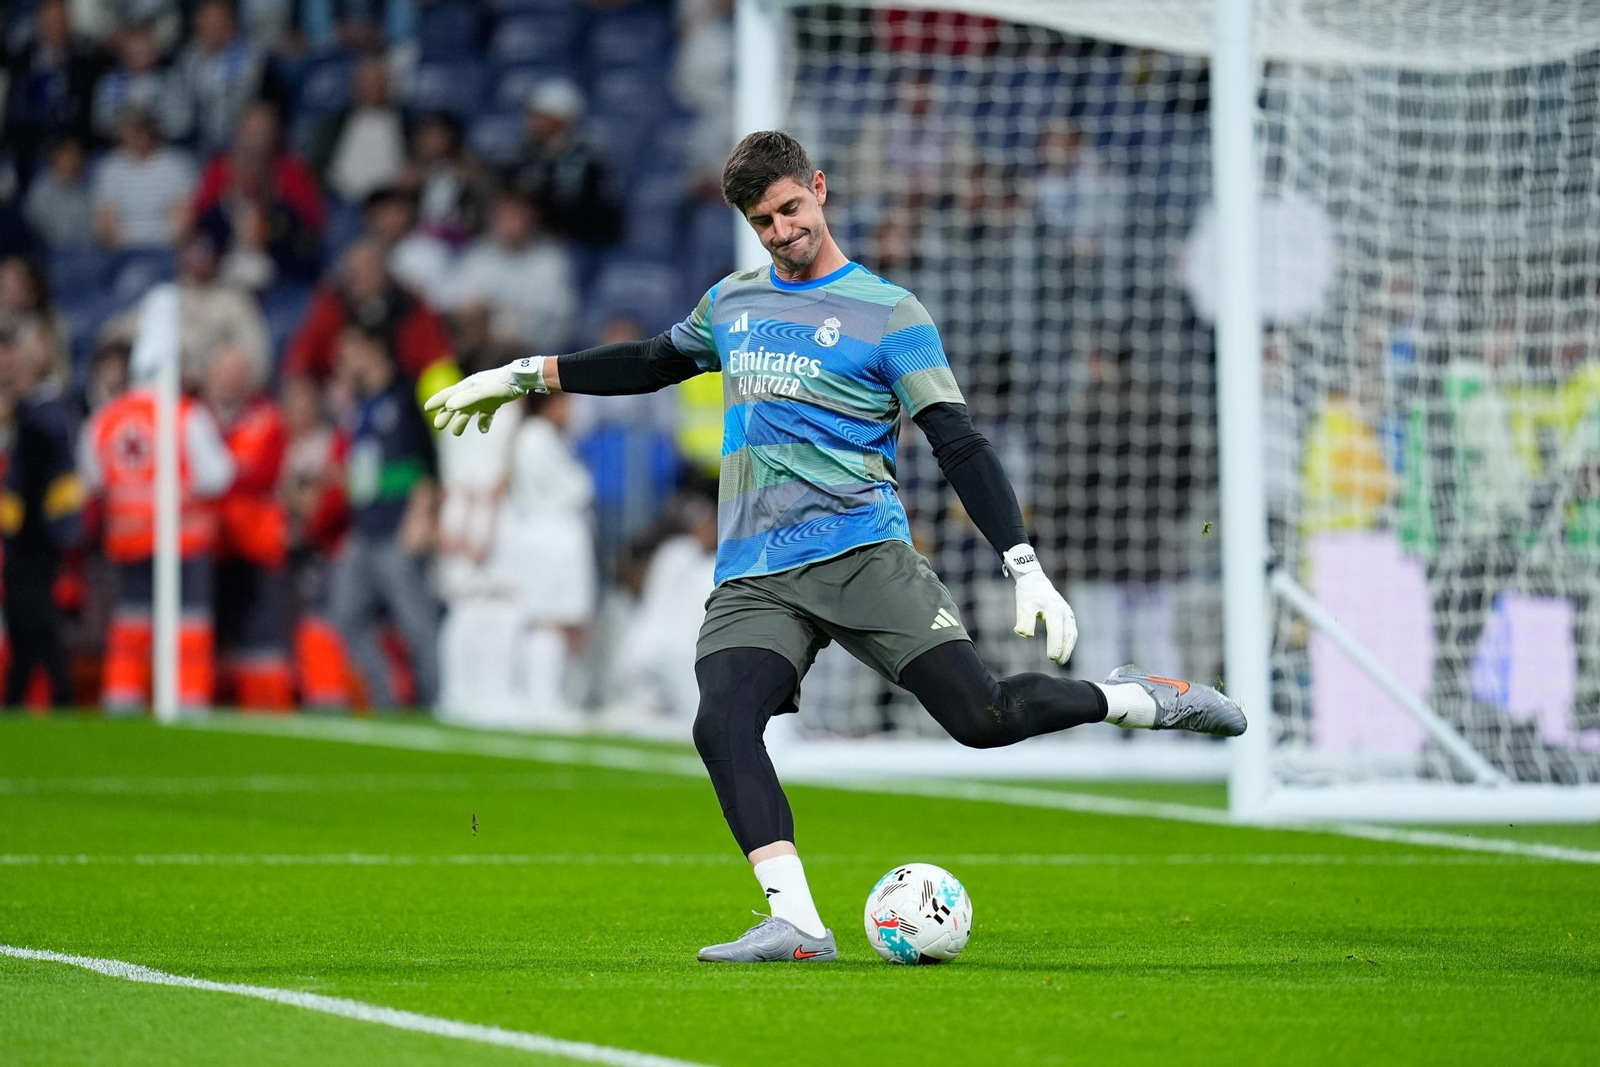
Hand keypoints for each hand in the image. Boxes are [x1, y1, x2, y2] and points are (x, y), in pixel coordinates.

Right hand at [423, 356, 545, 435]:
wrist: (521, 379)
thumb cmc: (500, 384)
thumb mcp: (482, 392)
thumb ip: (466, 399)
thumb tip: (449, 407)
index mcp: (467, 387)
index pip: (448, 395)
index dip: (437, 401)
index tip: (426, 408)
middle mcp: (473, 391)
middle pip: (456, 405)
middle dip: (447, 415)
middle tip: (439, 426)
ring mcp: (484, 397)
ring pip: (469, 411)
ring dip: (462, 421)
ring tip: (456, 432)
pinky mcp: (494, 402)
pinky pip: (486, 414)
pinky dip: (483, 422)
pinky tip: (483, 429)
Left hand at [1004, 544, 1077, 664]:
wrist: (1034, 580)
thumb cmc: (1028, 594)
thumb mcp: (1023, 606)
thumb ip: (1024, 621)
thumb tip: (1026, 635)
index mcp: (1054, 609)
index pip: (1057, 631)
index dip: (1055, 645)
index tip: (1051, 657)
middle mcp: (1064, 611)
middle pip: (1068, 634)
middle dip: (1064, 650)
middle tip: (1057, 662)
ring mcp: (1067, 613)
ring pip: (1072, 633)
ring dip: (1068, 648)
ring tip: (1061, 660)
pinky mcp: (1067, 615)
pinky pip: (1071, 630)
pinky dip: (1069, 641)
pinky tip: (1065, 651)